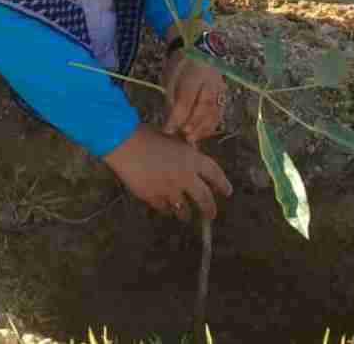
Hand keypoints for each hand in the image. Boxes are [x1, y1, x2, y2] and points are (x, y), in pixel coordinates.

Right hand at [103, 124, 233, 220]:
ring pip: (184, 209)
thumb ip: (185, 154)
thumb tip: (191, 163)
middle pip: (204, 198)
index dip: (223, 184)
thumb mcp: (173, 141)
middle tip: (211, 216)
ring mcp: (170, 189)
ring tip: (185, 216)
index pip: (215, 174)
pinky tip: (164, 207)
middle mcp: (185, 177)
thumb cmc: (148, 136)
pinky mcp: (154, 197)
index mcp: (193, 159)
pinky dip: (165, 208)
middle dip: (210, 209)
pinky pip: (163, 208)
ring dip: (185, 214)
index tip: (228, 192)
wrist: (125, 144)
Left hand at [162, 44, 225, 143]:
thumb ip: (172, 101)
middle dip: (193, 124)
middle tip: (183, 136)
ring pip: (214, 111)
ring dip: (203, 128)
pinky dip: (210, 125)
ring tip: (192, 139)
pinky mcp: (223, 94)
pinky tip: (202, 134)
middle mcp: (210, 80)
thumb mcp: (171, 79)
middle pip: (203, 106)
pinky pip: (219, 112)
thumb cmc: (181, 65)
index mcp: (194, 73)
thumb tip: (171, 125)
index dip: (177, 116)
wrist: (199, 49)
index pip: (186, 98)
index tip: (167, 130)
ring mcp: (220, 87)